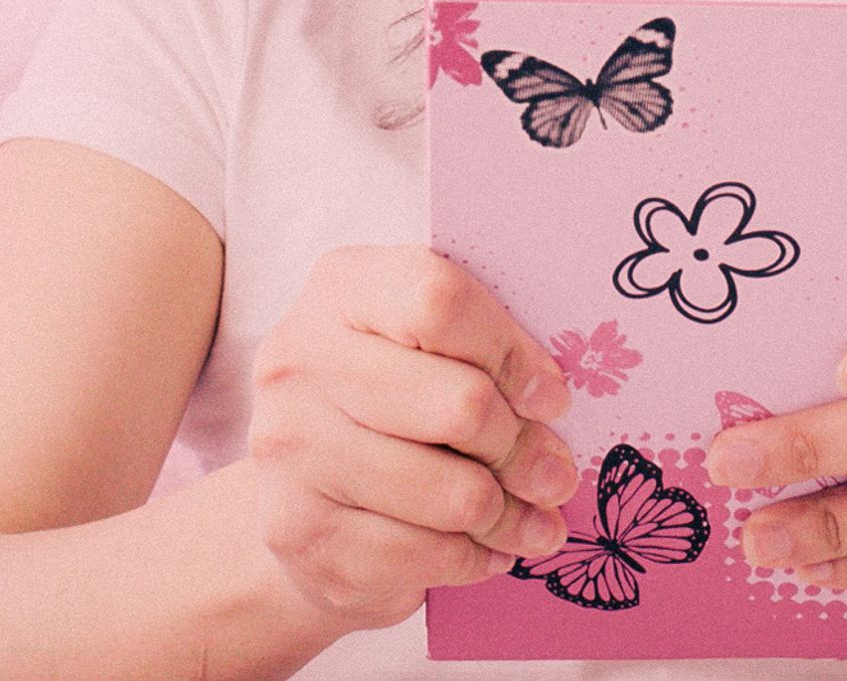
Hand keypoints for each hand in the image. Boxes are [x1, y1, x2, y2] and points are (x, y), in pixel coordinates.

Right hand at [248, 246, 580, 629]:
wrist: (294, 496)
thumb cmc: (385, 402)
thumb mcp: (420, 344)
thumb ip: (480, 347)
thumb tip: (549, 406)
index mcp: (342, 289)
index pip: (440, 301)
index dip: (511, 352)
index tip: (549, 396)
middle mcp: (300, 362)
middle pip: (461, 405)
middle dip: (524, 449)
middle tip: (554, 475)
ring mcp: (292, 452)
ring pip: (454, 494)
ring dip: (510, 515)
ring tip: (531, 520)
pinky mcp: (301, 535)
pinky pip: (426, 555)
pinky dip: (473, 558)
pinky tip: (482, 549)